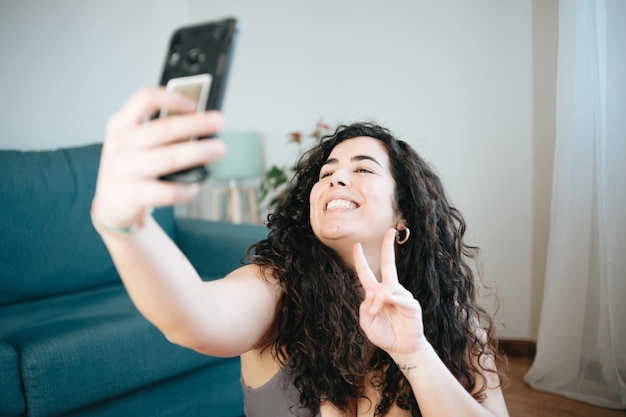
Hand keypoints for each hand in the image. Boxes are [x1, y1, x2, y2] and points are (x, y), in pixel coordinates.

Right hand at [92, 87, 225, 228]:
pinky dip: (186, 188)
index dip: (172, 98)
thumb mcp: (133, 143)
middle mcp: (119, 145)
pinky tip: (197, 185)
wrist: (110, 205)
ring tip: (218, 149)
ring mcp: (124, 170)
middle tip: (218, 122)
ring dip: (197, 153)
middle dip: (196, 124)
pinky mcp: (133, 195)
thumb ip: (158, 131)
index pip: (145, 100)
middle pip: (163, 129)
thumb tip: (200, 124)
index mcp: (120, 125)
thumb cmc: (129, 168)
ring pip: (168, 159)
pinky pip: (167, 191)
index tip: (195, 104)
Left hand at [353, 228, 427, 356]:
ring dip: (377, 301)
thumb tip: (372, 294)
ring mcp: (401, 296)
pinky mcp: (411, 304)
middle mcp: (389, 291)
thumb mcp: (366, 323)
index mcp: (376, 293)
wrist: (401, 348)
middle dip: (388, 247)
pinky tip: (388, 301)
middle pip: (389, 265)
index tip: (356, 245)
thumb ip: (364, 308)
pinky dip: (392, 300)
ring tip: (374, 313)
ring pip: (386, 289)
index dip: (361, 260)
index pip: (366, 273)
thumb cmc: (384, 335)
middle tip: (389, 230)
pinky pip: (400, 298)